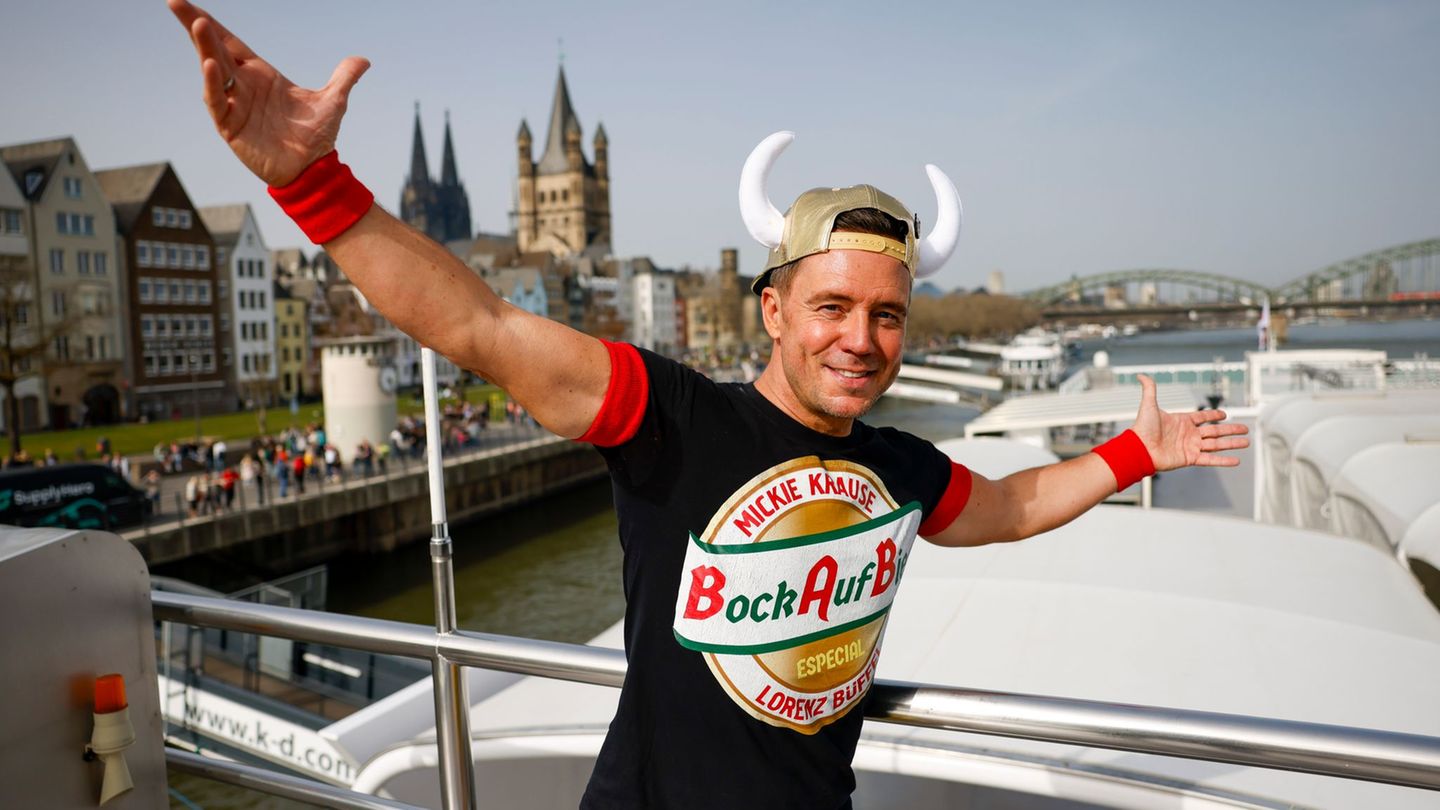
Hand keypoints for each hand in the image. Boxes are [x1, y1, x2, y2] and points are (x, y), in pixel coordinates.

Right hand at [167, 0, 368, 185]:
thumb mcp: (334, 101)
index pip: (231, 43)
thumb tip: (363, 60)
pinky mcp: (230, 126)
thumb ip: (344, 78)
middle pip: (214, 49)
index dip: (212, 24)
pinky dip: (213, 84)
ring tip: (198, 24)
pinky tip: (210, 66)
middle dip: (197, 26)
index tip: (188, 4)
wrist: (313, 170)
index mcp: (261, 75)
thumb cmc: (316, 137)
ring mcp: (234, 104)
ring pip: (213, 71)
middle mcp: (243, 86)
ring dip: (204, 48)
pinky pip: (217, 102)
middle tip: (176, 1)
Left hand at [1131, 374, 1248, 471]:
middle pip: (1215, 431)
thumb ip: (1149, 389)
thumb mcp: (1148, 405)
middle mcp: (1188, 434)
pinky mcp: (1190, 458)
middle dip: (1231, 430)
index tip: (1225, 415)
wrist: (1139, 449)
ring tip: (1247, 442)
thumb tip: (1141, 374)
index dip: (1213, 415)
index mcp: (1182, 421)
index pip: (1202, 417)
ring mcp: (1191, 447)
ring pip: (1217, 444)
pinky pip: (1210, 459)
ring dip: (1232, 443)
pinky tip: (1236, 460)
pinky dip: (1223, 460)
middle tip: (1245, 429)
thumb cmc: (1142, 428)